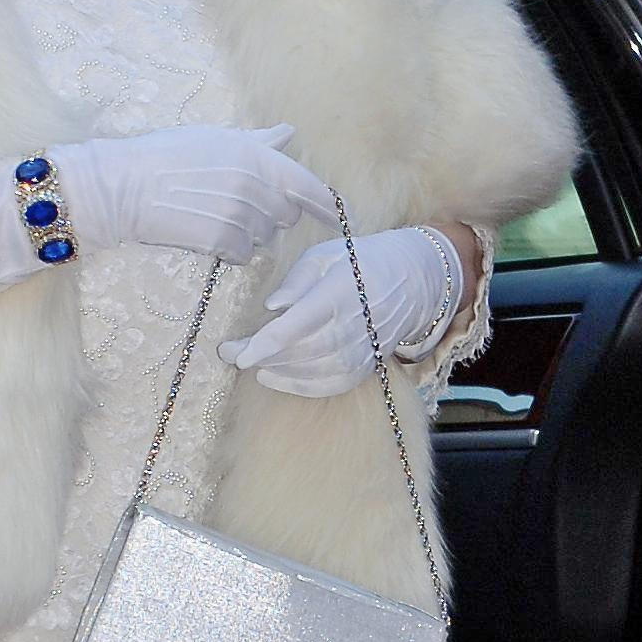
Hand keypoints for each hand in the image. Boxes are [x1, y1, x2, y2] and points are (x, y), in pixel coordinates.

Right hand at [52, 126, 330, 261]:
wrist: (126, 187)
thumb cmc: (167, 156)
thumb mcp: (217, 139)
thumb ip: (260, 142)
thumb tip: (289, 132)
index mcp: (259, 158)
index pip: (310, 187)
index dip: (330, 206)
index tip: (342, 217)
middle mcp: (258, 187)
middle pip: (287, 215)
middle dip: (271, 214)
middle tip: (236, 203)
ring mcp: (243, 217)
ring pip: (265, 237)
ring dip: (249, 232)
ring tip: (213, 213)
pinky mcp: (226, 243)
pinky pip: (246, 255)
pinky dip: (233, 249)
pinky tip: (207, 231)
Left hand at [220, 223, 467, 398]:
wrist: (412, 280)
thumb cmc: (358, 262)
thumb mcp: (325, 255)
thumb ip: (296, 280)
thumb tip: (273, 307)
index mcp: (338, 293)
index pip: (295, 326)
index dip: (262, 344)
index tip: (235, 353)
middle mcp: (353, 325)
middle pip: (299, 352)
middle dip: (261, 356)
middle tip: (230, 353)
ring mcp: (363, 349)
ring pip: (313, 371)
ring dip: (277, 371)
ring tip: (252, 364)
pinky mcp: (367, 365)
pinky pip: (331, 384)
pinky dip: (301, 386)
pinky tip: (275, 378)